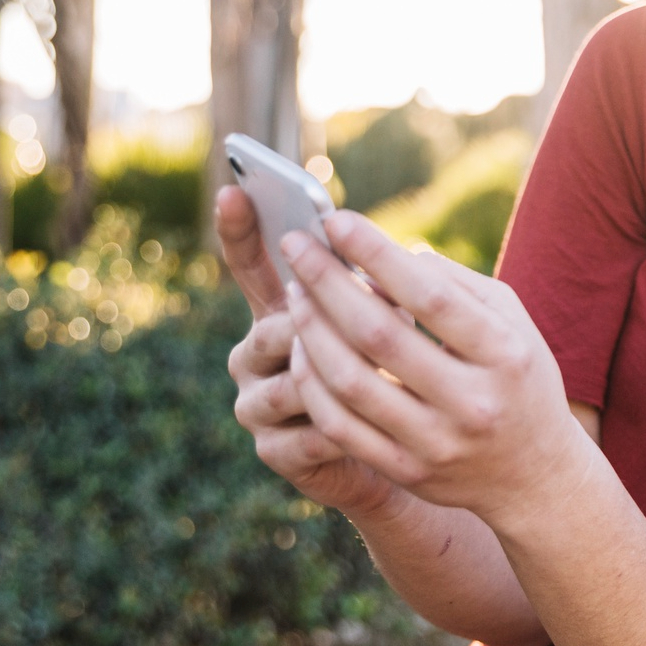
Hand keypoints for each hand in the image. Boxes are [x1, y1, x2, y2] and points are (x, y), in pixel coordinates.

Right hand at [216, 185, 401, 518]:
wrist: (408, 454)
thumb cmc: (407, 374)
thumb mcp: (409, 323)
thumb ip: (397, 290)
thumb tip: (407, 255)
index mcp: (281, 310)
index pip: (250, 264)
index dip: (240, 230)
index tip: (236, 190)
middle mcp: (257, 353)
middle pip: (279, 324)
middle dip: (328, 317)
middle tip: (379, 311)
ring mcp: (259, 405)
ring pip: (294, 379)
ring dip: (347, 371)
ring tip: (396, 370)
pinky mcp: (276, 453)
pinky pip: (307, 431)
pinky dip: (349, 424)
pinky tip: (386, 422)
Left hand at [279, 212, 591, 524]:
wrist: (535, 474)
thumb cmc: (518, 376)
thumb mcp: (512, 321)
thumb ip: (455, 284)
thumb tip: (387, 256)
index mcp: (505, 354)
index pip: (430, 296)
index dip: (376, 254)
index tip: (335, 221)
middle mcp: (472, 402)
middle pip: (379, 336)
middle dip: (327, 283)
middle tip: (295, 246)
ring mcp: (436, 443)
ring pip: (350, 383)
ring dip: (311, 330)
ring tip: (294, 293)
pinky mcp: (406, 471)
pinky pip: (340, 426)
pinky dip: (313, 382)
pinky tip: (303, 347)